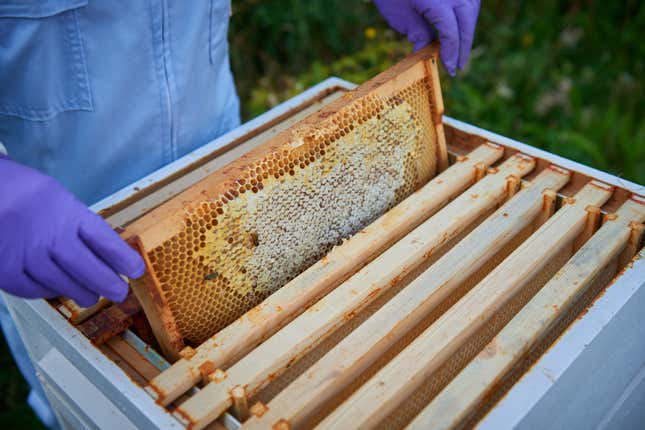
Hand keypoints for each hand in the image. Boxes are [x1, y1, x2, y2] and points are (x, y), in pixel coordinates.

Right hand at [0, 158, 144, 305]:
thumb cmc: (17, 189)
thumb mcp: (54, 195)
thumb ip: (75, 220)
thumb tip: (101, 248)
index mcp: (67, 211)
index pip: (106, 241)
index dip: (123, 259)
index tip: (136, 270)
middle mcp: (50, 235)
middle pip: (89, 268)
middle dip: (109, 284)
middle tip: (120, 293)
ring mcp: (27, 254)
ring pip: (64, 284)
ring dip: (82, 293)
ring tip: (91, 297)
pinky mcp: (5, 269)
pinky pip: (33, 290)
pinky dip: (48, 292)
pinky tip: (57, 291)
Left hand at [374, 0, 480, 75]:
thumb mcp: (400, 16)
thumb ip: (418, 35)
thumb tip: (428, 56)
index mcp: (435, 0)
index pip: (450, 30)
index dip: (452, 51)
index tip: (450, 68)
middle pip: (466, 20)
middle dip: (463, 45)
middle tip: (458, 66)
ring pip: (471, 9)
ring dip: (467, 31)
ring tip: (459, 52)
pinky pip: (469, 1)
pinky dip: (466, 16)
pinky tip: (460, 32)